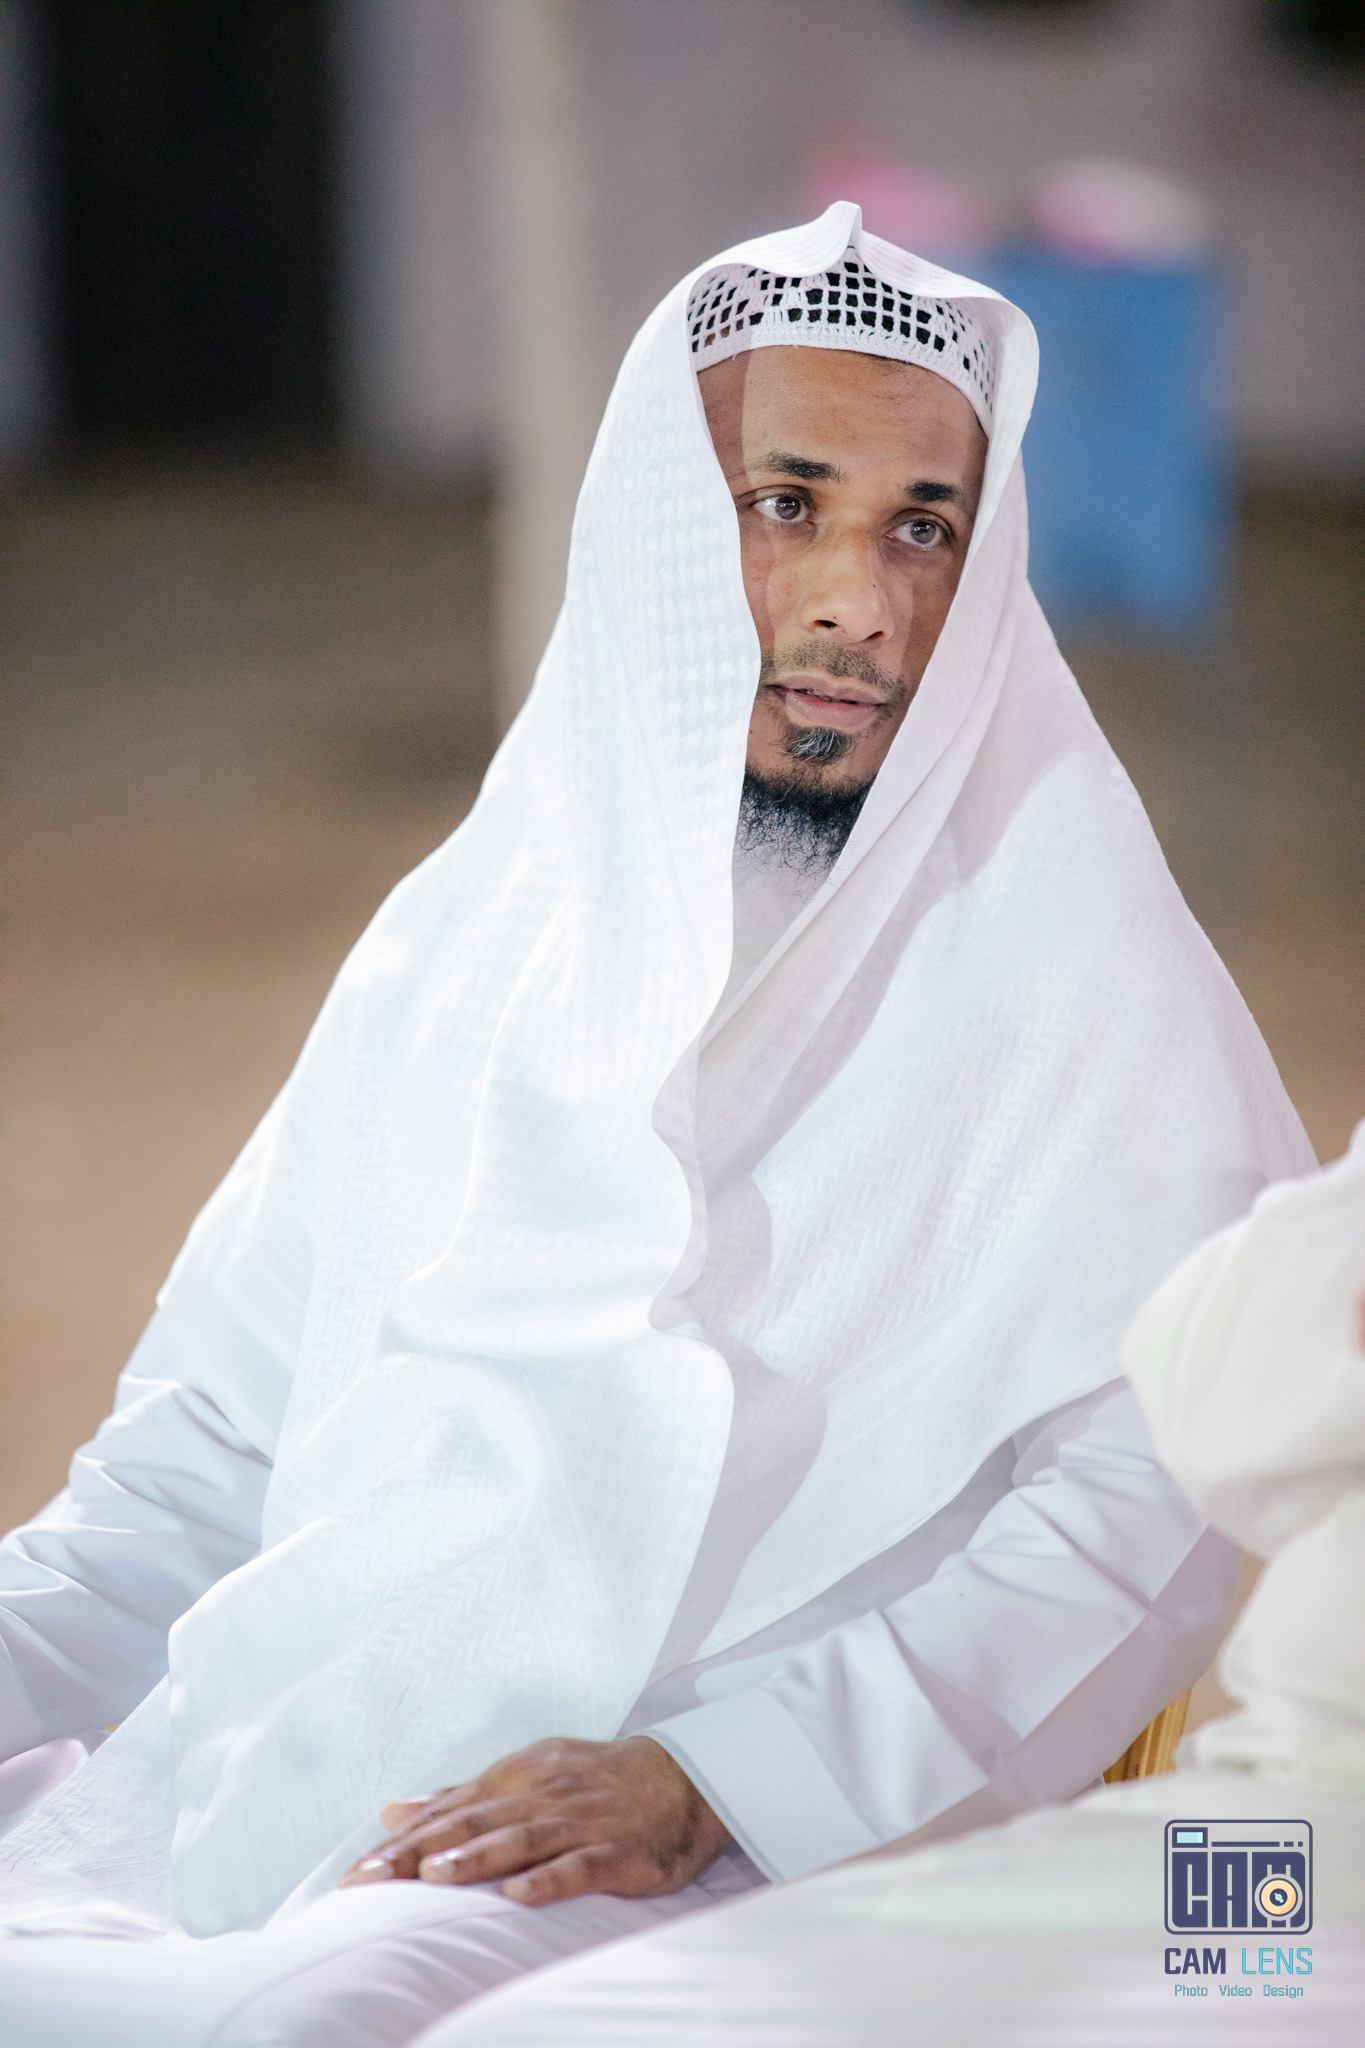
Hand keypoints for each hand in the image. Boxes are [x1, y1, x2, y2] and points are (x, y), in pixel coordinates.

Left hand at [338, 1735, 730, 1905]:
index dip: (402, 1842)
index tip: (357, 1872)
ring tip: (433, 1876)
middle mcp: (543, 1794)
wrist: (685, 1777)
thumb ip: (460, 1797)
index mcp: (517, 1776)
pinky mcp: (618, 1850)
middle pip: (474, 1821)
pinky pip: (580, 1865)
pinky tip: (519, 1895)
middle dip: (420, 1850)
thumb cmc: (596, 1781)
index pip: (450, 1810)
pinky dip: (549, 1878)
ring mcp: (581, 1821)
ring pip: (521, 1838)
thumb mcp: (526, 1775)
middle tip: (372, 1877)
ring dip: (475, 1856)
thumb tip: (395, 1810)